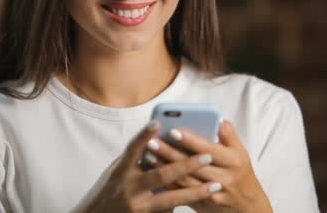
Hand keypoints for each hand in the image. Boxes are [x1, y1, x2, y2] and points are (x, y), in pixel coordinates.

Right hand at [75, 120, 221, 212]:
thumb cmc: (112, 190)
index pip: (133, 149)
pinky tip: (202, 199)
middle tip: (207, 156)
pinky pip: (168, 211)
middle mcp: (129, 188)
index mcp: (121, 171)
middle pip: (161, 175)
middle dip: (186, 165)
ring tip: (215, 185)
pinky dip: (184, 203)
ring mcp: (137, 206)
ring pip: (171, 198)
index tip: (157, 122)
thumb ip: (137, 160)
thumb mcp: (119, 171)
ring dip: (195, 192)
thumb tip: (163, 142)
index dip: (144, 135)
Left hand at [144, 121, 272, 212]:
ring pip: (183, 180)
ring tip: (147, 155)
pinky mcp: (202, 205)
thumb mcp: (241, 153)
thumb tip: (217, 119)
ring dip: (164, 168)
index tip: (173, 131)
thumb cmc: (241, 174)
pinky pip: (181, 194)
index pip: (208, 149)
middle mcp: (224, 178)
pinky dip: (166, 183)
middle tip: (151, 141)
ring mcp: (212, 194)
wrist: (247, 207)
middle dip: (170, 153)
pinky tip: (153, 172)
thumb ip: (229, 135)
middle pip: (192, 165)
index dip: (190, 140)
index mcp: (233, 161)